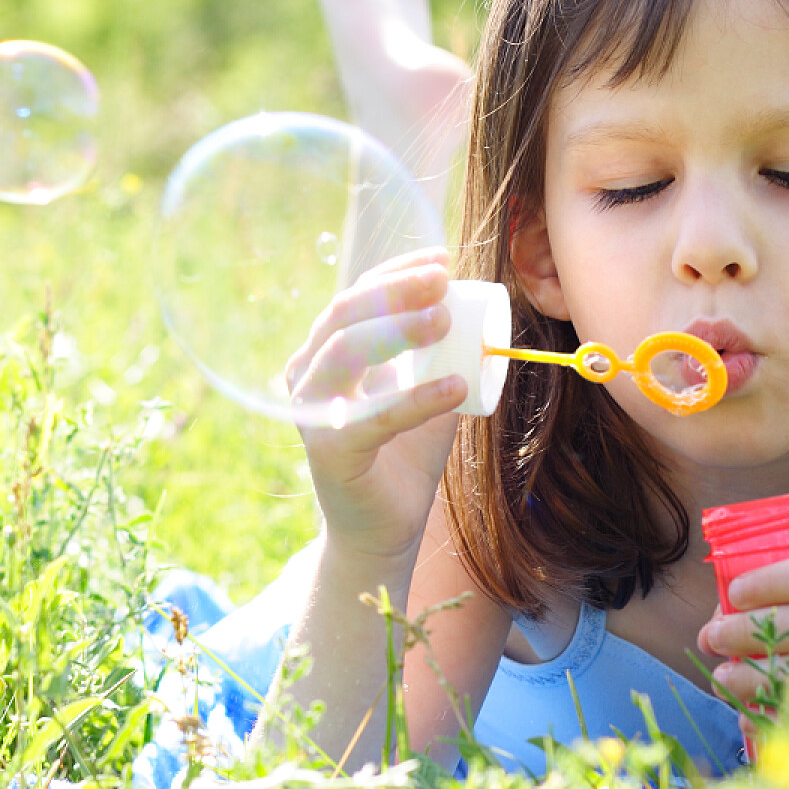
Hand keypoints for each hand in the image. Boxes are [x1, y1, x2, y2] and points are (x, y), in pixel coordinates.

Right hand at [285, 249, 467, 562]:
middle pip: (344, 313)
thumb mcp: (427, 390)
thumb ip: (441, 355)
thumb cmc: (404, 455)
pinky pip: (373, 416)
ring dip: (397, 330)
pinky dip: (416, 398)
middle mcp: (308, 375)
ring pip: (344, 353)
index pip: (356, 295)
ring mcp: (311, 412)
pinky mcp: (328, 450)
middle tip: (443, 282)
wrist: (384, 528)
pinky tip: (456, 388)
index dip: (396, 271)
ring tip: (446, 321)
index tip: (443, 261)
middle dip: (394, 290)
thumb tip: (480, 311)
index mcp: (327, 353)